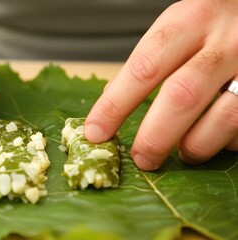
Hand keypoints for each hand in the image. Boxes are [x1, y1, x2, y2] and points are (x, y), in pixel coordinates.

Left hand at [85, 0, 237, 169]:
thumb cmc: (216, 22)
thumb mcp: (180, 25)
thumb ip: (151, 61)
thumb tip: (112, 100)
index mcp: (191, 20)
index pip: (144, 67)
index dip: (115, 105)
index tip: (96, 132)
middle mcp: (227, 41)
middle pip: (181, 97)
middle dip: (155, 137)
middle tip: (141, 158)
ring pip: (222, 120)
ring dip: (194, 146)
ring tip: (183, 152)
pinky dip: (226, 141)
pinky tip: (216, 134)